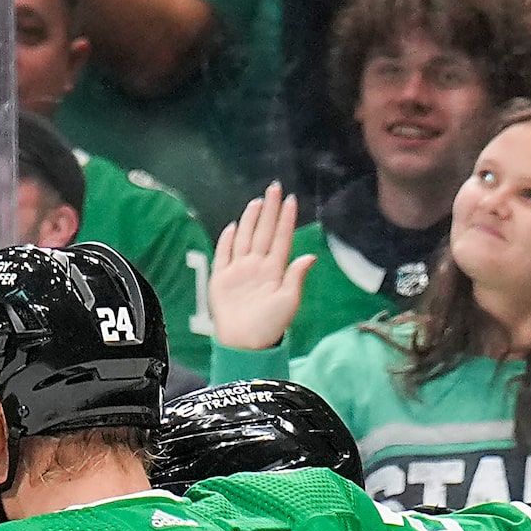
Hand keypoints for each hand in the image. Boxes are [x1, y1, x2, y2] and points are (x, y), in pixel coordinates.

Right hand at [206, 186, 313, 351]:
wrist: (244, 343)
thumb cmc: (269, 325)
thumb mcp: (289, 301)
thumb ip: (296, 277)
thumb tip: (310, 256)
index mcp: (274, 270)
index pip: (281, 237)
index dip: (286, 219)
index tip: (291, 199)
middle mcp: (257, 266)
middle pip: (263, 231)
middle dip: (269, 210)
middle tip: (274, 188)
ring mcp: (239, 270)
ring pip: (245, 238)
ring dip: (250, 219)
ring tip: (257, 202)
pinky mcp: (221, 278)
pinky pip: (223, 253)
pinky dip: (227, 239)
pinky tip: (232, 226)